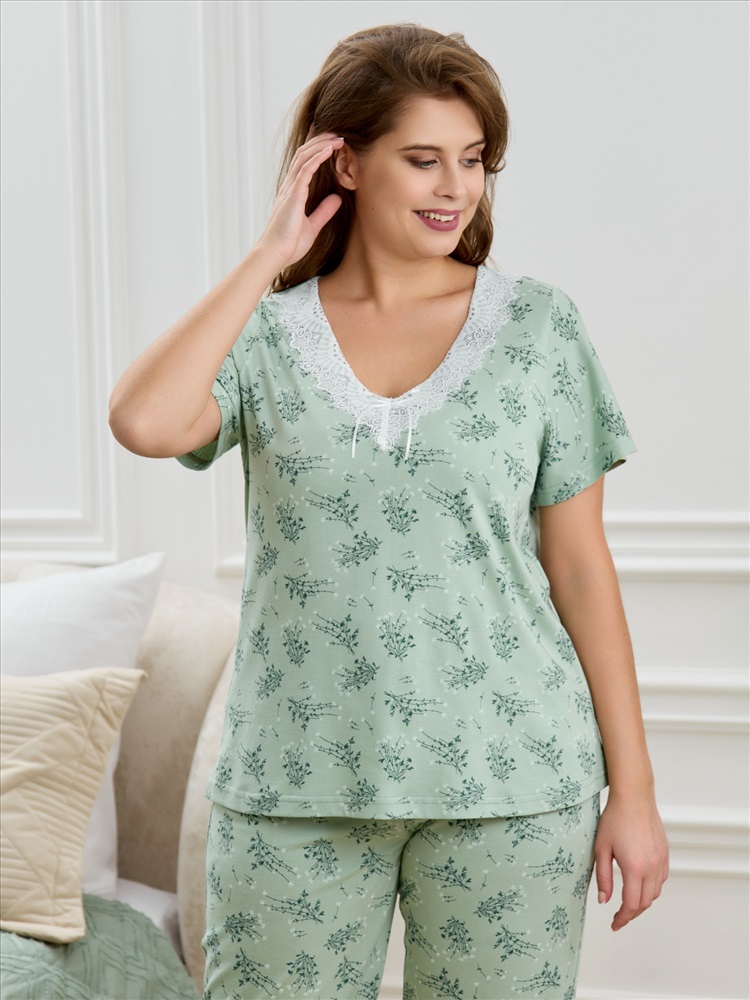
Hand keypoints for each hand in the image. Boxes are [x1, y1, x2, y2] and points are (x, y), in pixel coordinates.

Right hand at [256, 132, 343, 270]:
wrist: (275, 254)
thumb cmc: (290, 244)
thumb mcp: (313, 225)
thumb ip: (324, 211)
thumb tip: (337, 199)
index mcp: (293, 192)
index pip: (303, 162)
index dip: (314, 147)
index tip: (328, 136)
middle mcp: (290, 186)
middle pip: (304, 154)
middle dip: (321, 140)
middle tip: (337, 133)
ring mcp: (290, 189)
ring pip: (305, 157)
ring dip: (322, 144)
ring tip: (337, 137)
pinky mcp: (293, 195)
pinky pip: (305, 170)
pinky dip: (317, 158)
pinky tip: (329, 150)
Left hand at [594, 791, 668, 930]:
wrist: (634, 797)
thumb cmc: (614, 819)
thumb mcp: (601, 848)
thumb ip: (602, 877)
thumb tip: (604, 900)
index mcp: (634, 868)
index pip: (631, 905)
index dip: (622, 918)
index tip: (614, 924)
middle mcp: (651, 867)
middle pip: (645, 903)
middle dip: (631, 913)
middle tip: (618, 916)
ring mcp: (661, 860)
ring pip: (655, 892)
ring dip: (642, 901)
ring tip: (628, 901)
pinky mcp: (665, 853)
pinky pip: (661, 879)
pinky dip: (652, 888)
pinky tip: (640, 884)